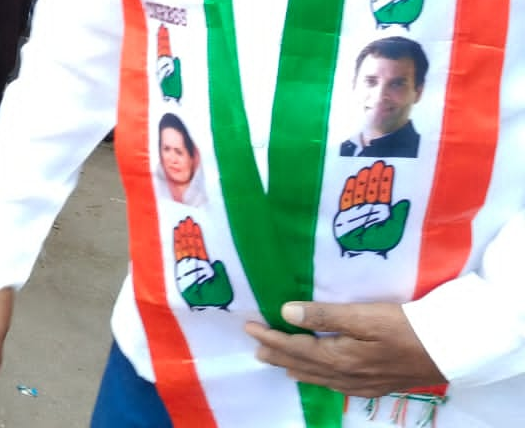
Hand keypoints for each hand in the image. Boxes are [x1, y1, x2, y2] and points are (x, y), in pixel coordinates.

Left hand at [244, 301, 444, 397]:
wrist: (449, 350)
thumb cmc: (405, 326)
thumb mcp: (362, 316)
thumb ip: (323, 316)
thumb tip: (285, 313)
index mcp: (340, 357)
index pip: (296, 348)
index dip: (271, 338)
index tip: (249, 328)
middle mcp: (348, 375)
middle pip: (305, 365)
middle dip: (279, 355)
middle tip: (257, 349)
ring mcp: (364, 383)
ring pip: (321, 378)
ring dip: (297, 368)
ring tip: (280, 364)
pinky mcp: (379, 384)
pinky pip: (340, 386)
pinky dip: (323, 380)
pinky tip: (322, 379)